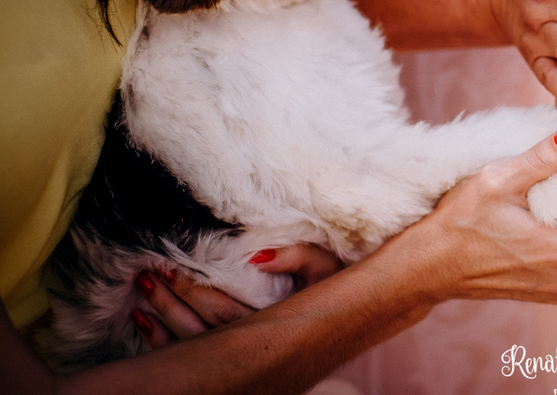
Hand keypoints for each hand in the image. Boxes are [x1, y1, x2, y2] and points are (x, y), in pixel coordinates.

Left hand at [130, 244, 341, 347]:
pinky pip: (192, 358)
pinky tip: (147, 324)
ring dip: (163, 322)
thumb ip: (295, 256)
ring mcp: (245, 359)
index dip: (192, 290)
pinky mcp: (239, 361)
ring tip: (143, 294)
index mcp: (274, 322)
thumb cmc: (337, 288)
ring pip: (192, 346)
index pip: (222, 310)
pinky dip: (166, 344)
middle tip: (146, 276)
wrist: (353, 318)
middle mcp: (256, 346)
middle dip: (169, 303)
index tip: (171, 267)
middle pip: (200, 330)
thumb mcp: (325, 266)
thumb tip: (254, 255)